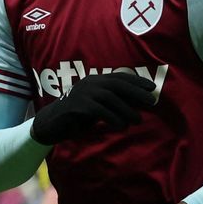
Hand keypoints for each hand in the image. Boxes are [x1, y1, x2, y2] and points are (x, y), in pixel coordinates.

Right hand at [30, 73, 155, 144]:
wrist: (51, 124)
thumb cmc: (77, 116)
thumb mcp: (97, 106)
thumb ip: (112, 103)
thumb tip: (136, 105)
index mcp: (95, 80)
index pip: (119, 77)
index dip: (137, 81)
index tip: (152, 87)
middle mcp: (89, 83)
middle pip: (117, 84)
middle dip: (136, 91)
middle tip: (152, 101)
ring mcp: (82, 93)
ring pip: (110, 98)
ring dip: (126, 109)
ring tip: (137, 120)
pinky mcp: (77, 106)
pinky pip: (100, 110)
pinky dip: (113, 118)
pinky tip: (121, 126)